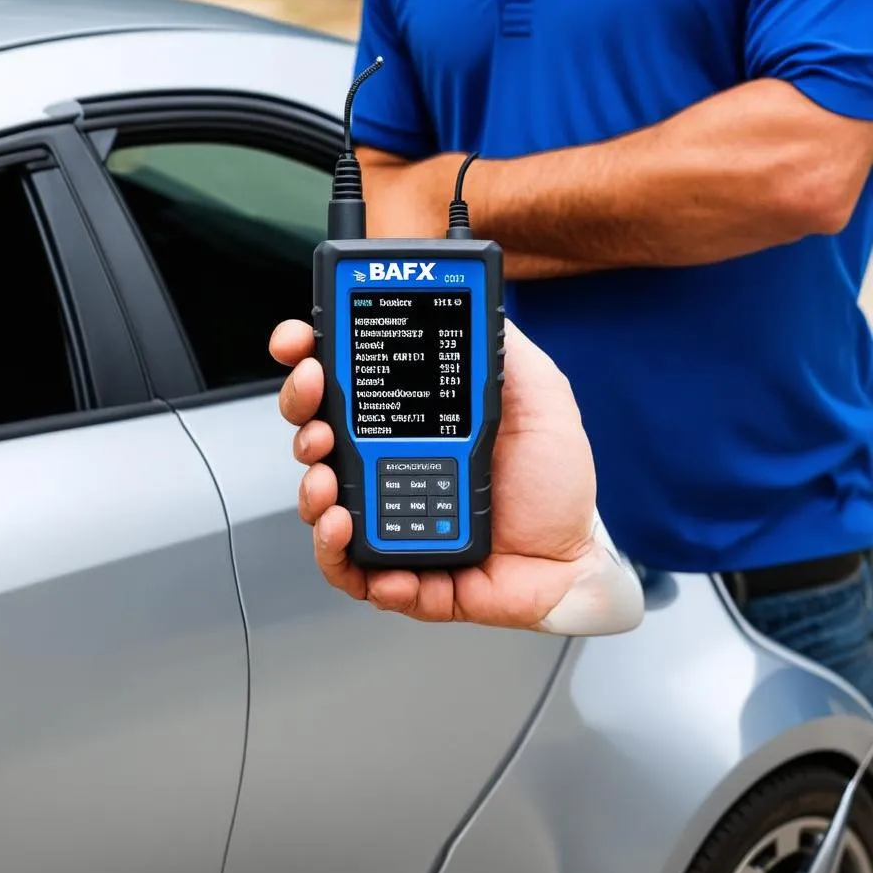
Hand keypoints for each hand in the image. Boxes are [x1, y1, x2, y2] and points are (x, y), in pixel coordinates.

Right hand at [269, 318, 642, 632]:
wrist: (574, 560)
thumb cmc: (556, 484)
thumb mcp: (539, 396)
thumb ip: (503, 350)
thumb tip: (467, 301)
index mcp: (415, 422)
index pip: (346, 383)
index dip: (311, 359)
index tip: (298, 342)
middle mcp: (392, 466)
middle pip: (316, 434)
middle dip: (301, 414)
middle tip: (315, 409)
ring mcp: (390, 519)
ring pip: (320, 502)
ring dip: (310, 490)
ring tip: (327, 482)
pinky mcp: (398, 570)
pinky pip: (351, 571)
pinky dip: (341, 557)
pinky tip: (354, 536)